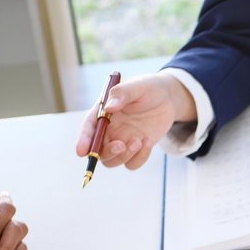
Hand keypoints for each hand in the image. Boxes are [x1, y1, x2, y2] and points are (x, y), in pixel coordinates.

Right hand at [72, 73, 197, 172]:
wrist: (168, 98)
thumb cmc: (148, 88)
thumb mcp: (137, 86)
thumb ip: (122, 94)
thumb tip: (108, 107)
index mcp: (102, 112)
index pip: (89, 128)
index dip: (83, 141)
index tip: (81, 151)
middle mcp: (108, 130)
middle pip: (98, 150)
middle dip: (106, 152)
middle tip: (121, 145)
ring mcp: (121, 141)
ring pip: (112, 161)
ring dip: (124, 156)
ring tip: (139, 140)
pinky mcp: (135, 150)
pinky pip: (131, 164)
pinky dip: (139, 158)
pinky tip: (148, 141)